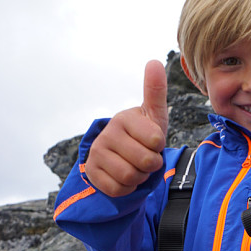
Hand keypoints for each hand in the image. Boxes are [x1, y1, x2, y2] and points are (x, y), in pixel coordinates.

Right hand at [85, 60, 168, 196]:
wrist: (120, 156)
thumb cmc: (142, 134)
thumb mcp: (153, 115)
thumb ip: (155, 91)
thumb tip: (154, 61)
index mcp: (124, 118)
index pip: (156, 141)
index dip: (159, 147)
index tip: (151, 141)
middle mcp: (108, 133)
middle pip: (146, 162)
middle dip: (151, 165)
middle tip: (144, 157)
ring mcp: (97, 152)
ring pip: (132, 177)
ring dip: (139, 177)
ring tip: (134, 166)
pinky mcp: (91, 172)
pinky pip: (118, 189)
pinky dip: (126, 188)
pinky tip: (123, 176)